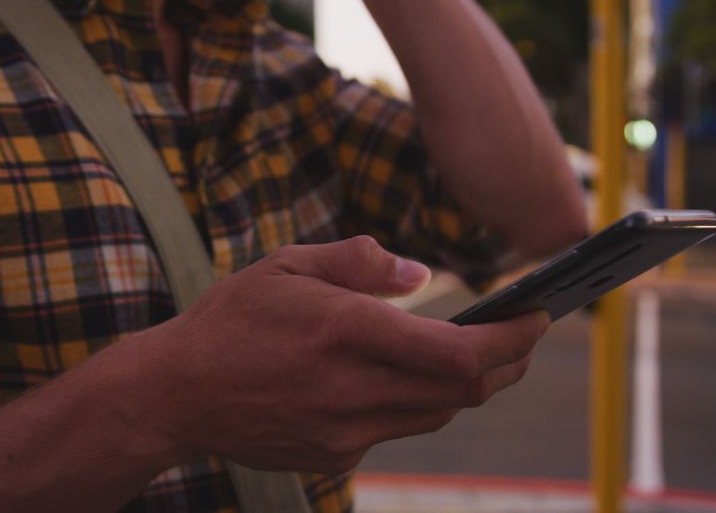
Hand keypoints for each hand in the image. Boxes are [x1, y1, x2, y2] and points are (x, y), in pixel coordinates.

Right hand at [145, 236, 547, 474]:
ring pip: (437, 413)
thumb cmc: (231, 320)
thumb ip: (359, 261)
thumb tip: (420, 275)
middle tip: (525, 334)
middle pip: (464, 389)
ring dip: (469, 384)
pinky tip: (406, 377)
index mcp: (345, 330)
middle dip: (508, 362)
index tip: (539, 316)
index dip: (512, 339)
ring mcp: (344, 430)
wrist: (176, 394)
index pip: (459, 351)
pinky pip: (395, 428)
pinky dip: (415, 400)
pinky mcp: (333, 454)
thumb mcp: (288, 265)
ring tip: (481, 354)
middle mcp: (352, 387)